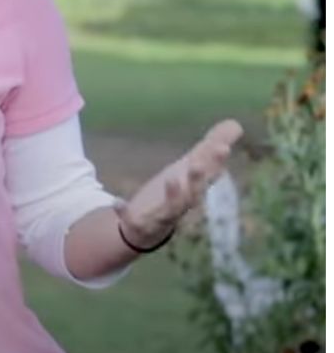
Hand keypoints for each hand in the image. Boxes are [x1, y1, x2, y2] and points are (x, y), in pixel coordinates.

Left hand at [117, 119, 243, 249]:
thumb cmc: (174, 194)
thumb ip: (210, 149)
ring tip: (171, 179)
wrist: (147, 228)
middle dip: (197, 179)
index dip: (216, 162)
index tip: (223, 147)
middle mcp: (181, 204)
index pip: (208, 174)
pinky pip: (131, 220)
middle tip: (198, 163)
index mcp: (193, 188)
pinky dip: (125, 211)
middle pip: (193, 193)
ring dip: (173, 195)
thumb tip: (236, 124)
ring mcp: (160, 216)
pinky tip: (117, 202)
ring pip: (170, 209)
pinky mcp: (138, 223)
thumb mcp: (189, 168)